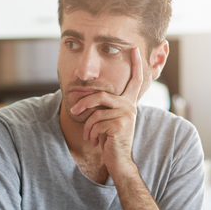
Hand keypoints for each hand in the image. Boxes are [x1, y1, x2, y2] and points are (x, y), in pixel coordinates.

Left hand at [69, 47, 142, 177]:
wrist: (117, 160)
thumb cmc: (109, 139)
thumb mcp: (105, 120)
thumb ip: (102, 106)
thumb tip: (84, 96)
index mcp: (128, 102)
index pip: (135, 81)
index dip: (136, 65)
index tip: (136, 49)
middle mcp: (130, 106)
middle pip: (100, 95)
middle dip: (83, 103)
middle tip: (73, 111)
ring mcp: (127, 114)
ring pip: (96, 112)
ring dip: (87, 126)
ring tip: (89, 136)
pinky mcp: (121, 124)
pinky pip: (97, 123)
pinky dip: (91, 133)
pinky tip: (95, 141)